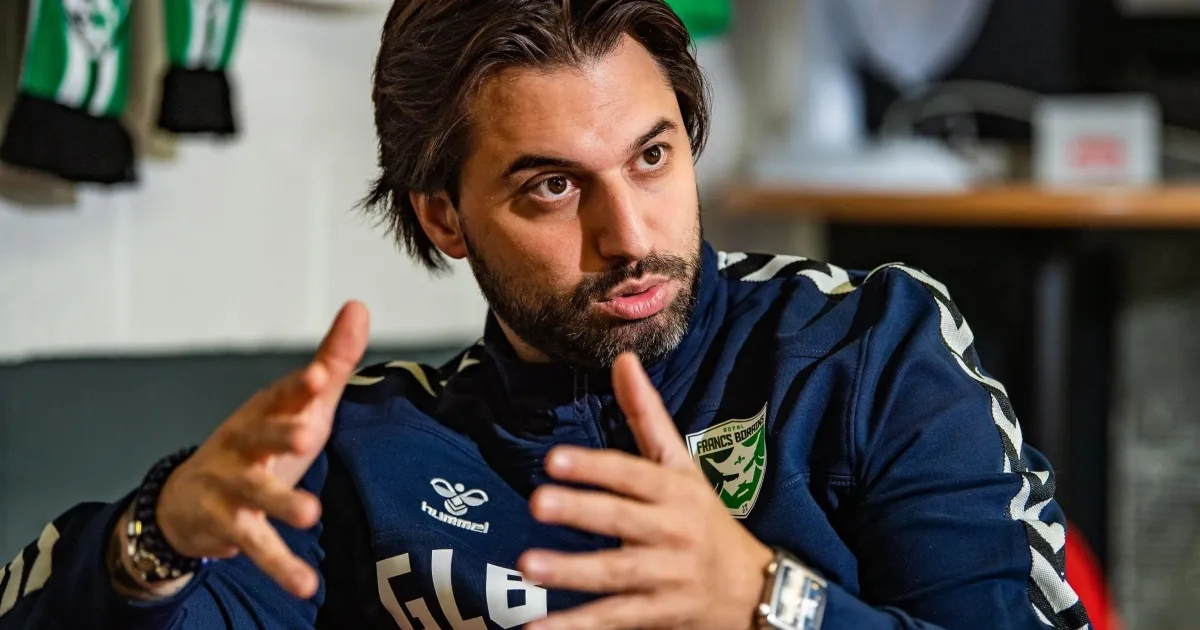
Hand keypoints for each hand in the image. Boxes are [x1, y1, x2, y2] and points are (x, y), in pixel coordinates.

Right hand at [147, 301, 368, 598]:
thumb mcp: (299, 404)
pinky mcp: (227, 525)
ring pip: (255, 494)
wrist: (189, 499)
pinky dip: (281, 565)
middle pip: (261, 436)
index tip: (323, 374)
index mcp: (264, 411)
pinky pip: (256, 545)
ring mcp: (231, 485)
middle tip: (308, 433)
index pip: (285, 393)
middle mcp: (243, 444)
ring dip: (281, 503)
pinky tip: (305, 583)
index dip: (303, 384)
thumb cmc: (260, 445)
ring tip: (311, 514)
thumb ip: (332, 361)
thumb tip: (359, 307)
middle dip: (281, 434)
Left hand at [518, 353, 774, 629]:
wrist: (754, 589)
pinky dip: (576, 627)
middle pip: (621, 520)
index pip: (631, 474)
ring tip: (527, 566)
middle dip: (580, 511)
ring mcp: (666, 576)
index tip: (554, 459)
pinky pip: (614, 621)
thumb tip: (624, 358)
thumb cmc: (705, 518)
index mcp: (674, 491)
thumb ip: (646, 414)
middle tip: (536, 503)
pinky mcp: (659, 614)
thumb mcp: (680, 465)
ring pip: (615, 574)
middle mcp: (672, 531)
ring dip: (571, 571)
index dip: (594, 467)